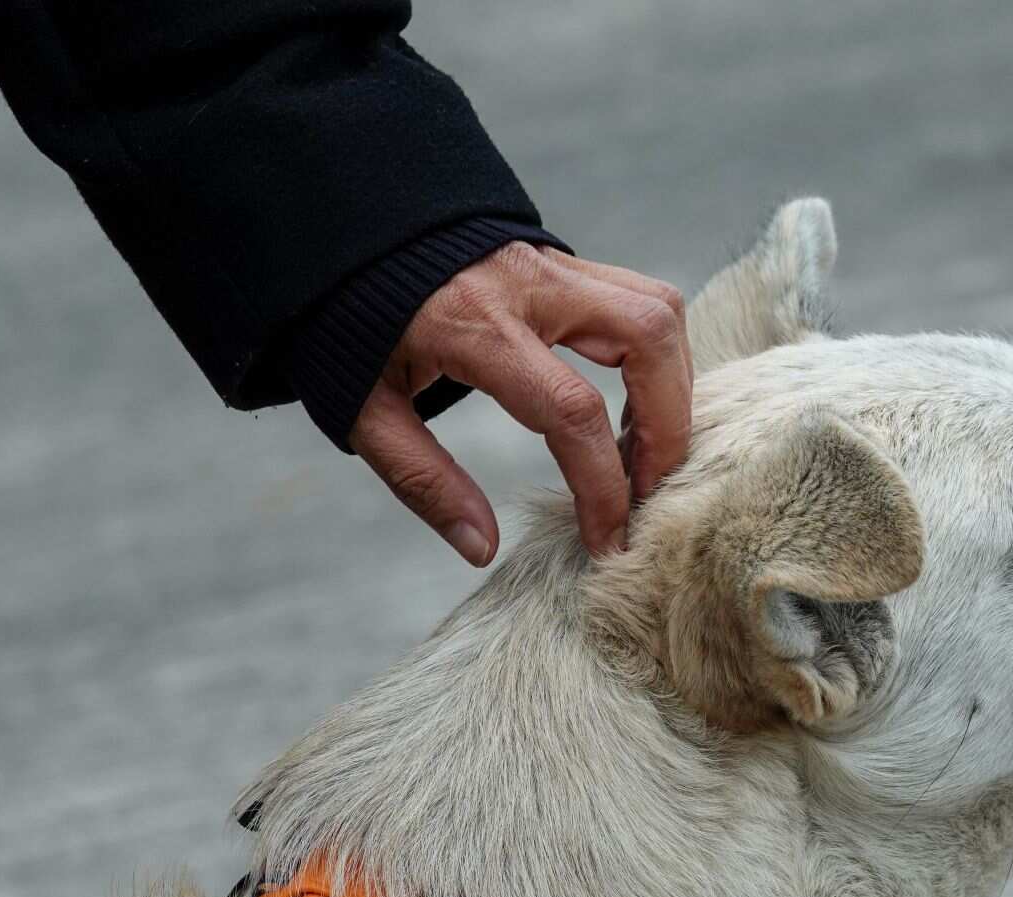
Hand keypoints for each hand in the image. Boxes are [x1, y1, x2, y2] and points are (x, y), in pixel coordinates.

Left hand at [347, 242, 691, 565]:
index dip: (603, 485)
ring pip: (659, 310)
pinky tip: (629, 404)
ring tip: (643, 449)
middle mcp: (530, 286)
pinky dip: (656, 356)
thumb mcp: (365, 412)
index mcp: (476, 327)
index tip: (608, 537)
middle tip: (649, 489)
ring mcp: (553, 263)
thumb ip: (423, 481)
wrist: (339, 234)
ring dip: (672, 385)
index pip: (573, 410)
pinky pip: (640, 299)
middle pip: (647, 340)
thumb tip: (481, 547)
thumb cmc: (348, 328)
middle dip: (667, 426)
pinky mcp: (563, 260)